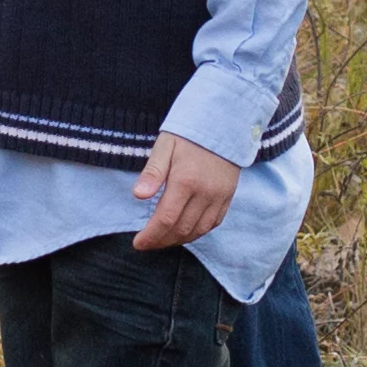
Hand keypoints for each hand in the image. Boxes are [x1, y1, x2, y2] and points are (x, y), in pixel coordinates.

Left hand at [131, 129, 239, 249]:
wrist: (222, 122)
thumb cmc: (188, 134)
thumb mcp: (165, 146)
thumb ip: (152, 172)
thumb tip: (138, 196)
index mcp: (185, 180)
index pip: (165, 219)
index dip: (150, 236)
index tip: (138, 243)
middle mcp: (204, 193)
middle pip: (181, 229)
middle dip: (161, 241)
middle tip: (147, 243)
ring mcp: (219, 196)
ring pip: (198, 230)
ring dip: (179, 240)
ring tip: (162, 240)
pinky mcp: (228, 196)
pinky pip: (213, 223)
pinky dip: (198, 232)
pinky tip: (185, 231)